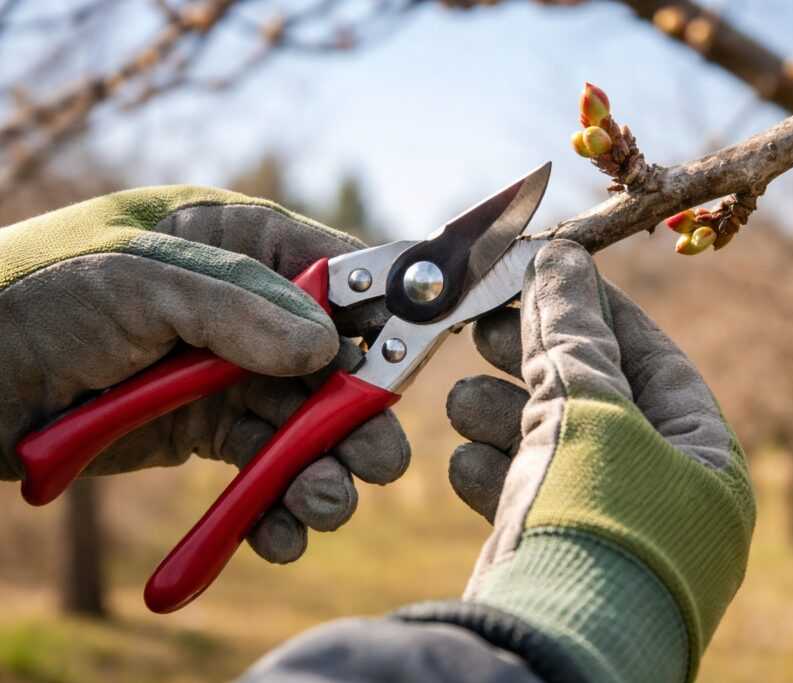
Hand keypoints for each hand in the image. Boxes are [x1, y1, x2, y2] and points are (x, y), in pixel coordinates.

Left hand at [0, 186, 409, 563]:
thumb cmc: (34, 296)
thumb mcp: (139, 278)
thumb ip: (238, 308)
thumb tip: (325, 348)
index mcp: (238, 242)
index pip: (336, 272)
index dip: (380, 313)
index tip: (411, 358)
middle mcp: (244, 307)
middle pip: (333, 362)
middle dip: (357, 417)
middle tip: (378, 463)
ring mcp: (225, 373)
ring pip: (302, 423)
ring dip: (320, 470)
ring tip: (323, 508)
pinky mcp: (202, 432)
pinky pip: (258, 467)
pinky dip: (274, 504)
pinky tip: (281, 534)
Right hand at [436, 240, 753, 681]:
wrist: (549, 651)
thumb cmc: (596, 524)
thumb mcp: (589, 409)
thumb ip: (573, 333)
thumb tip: (560, 260)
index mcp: (706, 460)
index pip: (655, 360)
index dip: (598, 311)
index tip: (547, 276)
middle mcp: (668, 498)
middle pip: (598, 400)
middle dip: (536, 360)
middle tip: (484, 322)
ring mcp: (612, 532)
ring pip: (554, 448)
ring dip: (505, 414)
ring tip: (461, 395)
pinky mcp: (560, 558)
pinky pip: (530, 496)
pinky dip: (496, 470)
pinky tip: (463, 458)